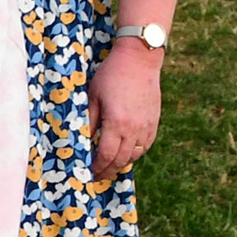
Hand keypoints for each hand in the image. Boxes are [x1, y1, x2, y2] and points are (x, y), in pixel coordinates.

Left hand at [86, 39, 163, 180]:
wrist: (139, 60)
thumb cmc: (111, 75)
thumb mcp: (93, 96)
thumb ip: (90, 119)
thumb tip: (82, 139)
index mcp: (117, 123)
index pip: (107, 155)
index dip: (98, 167)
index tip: (90, 173)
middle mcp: (135, 129)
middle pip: (122, 160)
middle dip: (109, 170)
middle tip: (98, 176)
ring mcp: (147, 127)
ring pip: (135, 155)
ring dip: (122, 163)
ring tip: (110, 167)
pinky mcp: (154, 122)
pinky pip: (145, 145)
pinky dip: (134, 153)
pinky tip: (125, 152)